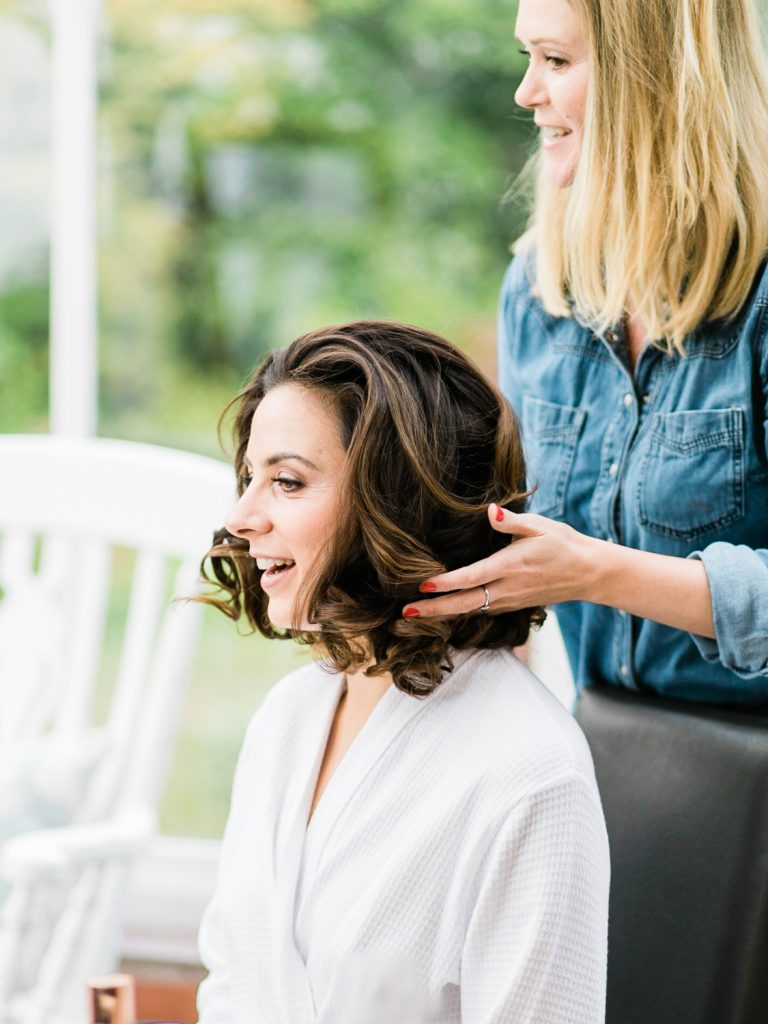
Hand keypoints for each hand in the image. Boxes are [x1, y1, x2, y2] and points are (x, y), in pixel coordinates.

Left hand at [402, 504, 597, 617]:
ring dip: (442, 615)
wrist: (588, 573)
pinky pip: (480, 612)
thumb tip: (491, 510)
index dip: (446, 583)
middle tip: (405, 612)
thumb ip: (512, 521)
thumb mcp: (541, 526)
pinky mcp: (511, 605)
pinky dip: (459, 614)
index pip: (472, 577)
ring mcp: (509, 601)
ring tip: (413, 614)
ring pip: (470, 612)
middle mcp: (507, 588)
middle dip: (433, 610)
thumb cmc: (563, 544)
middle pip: (464, 604)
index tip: (423, 586)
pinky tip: (442, 612)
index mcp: (510, 566)